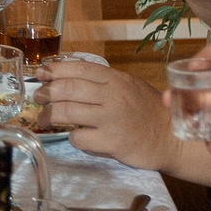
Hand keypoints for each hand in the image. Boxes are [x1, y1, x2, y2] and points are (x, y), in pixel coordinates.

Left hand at [33, 56, 179, 171]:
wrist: (171, 138)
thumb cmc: (147, 112)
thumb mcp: (129, 87)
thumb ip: (102, 82)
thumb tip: (65, 77)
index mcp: (116, 79)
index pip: (79, 68)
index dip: (55, 70)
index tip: (40, 74)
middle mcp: (113, 96)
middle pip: (68, 89)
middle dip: (46, 93)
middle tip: (38, 98)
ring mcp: (112, 119)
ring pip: (68, 112)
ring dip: (49, 115)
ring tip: (44, 119)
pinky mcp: (112, 142)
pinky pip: (79, 138)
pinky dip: (72, 137)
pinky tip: (77, 137)